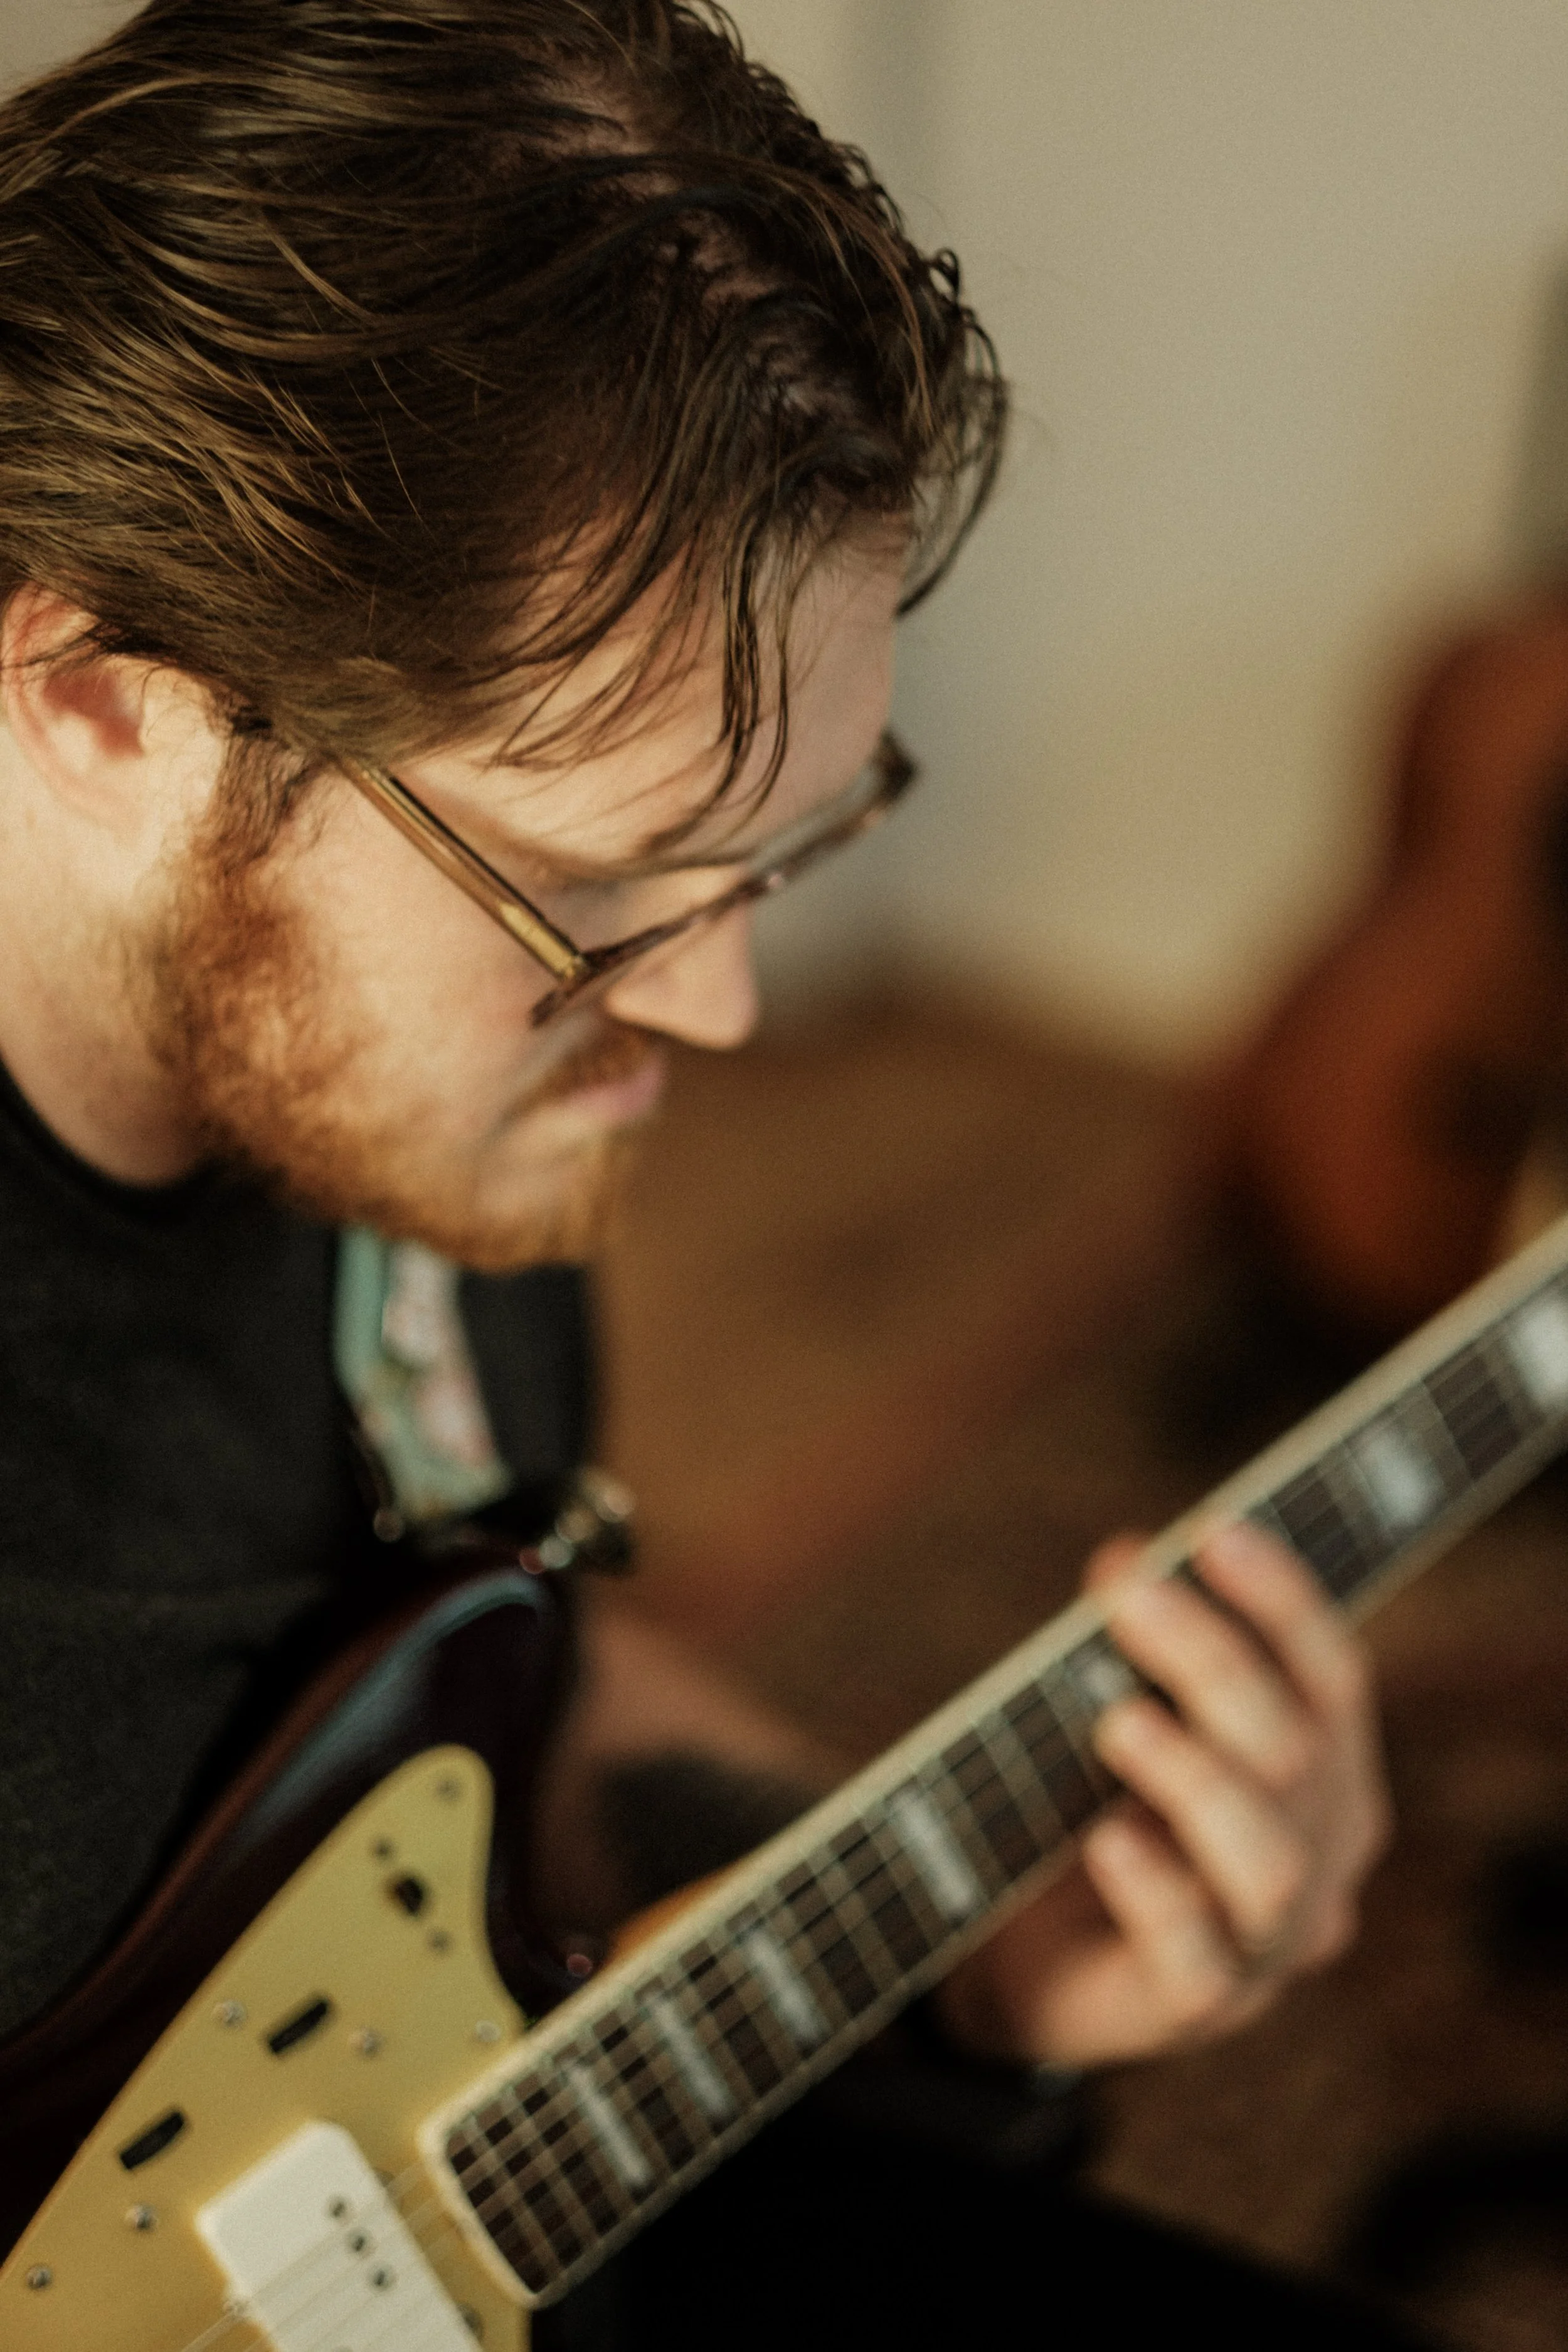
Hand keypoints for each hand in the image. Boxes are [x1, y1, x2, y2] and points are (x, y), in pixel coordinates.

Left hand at [934, 1521, 1389, 2068]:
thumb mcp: (1120, 1715)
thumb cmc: (1092, 1805)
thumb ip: (1137, 1651)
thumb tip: (1127, 1559)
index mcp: (1325, 1774)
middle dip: (1213, 1661)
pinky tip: (1107, 1838)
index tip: (1211, 1532)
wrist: (1030, 1955)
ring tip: (1117, 1724)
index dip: (1283, 1602)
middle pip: (1297, 1752)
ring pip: (1270, 1863)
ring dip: (1195, 1777)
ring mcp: (1266, 1943)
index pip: (1335, 1677)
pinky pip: (1195, 1957)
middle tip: (1126, 1595)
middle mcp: (1319, 1857)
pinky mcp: (1193, 2007)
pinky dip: (1156, 1889)